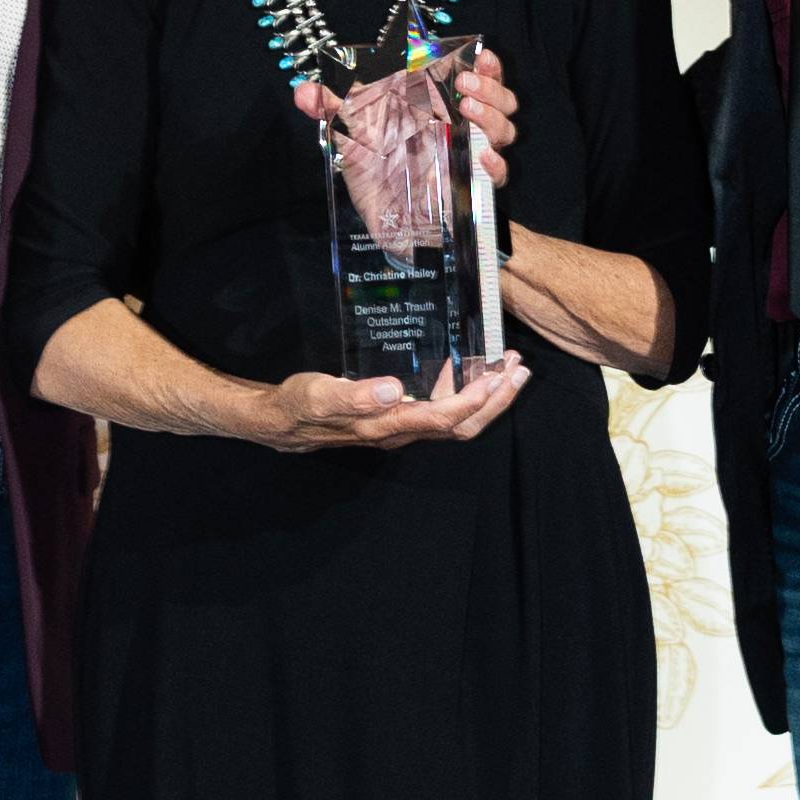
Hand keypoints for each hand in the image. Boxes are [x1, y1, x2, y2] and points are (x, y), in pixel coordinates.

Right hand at [249, 359, 526, 454]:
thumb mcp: (318, 394)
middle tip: (519, 369)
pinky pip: (440, 411)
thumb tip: (391, 389)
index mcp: (388, 426)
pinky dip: (463, 393)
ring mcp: (401, 427)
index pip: (444, 418)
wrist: (280, 422)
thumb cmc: (298, 406)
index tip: (498, 375)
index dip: (475, 400)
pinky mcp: (397, 417)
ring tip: (507, 367)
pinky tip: (468, 370)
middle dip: (496, 400)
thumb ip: (353, 394)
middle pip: (462, 425)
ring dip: (485, 397)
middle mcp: (401, 431)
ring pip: (455, 420)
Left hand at [292, 50, 518, 218]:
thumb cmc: (378, 173)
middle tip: (464, 84)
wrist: (389, 225)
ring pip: (504, 130)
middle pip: (499, 99)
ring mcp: (471, 157)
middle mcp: (463, 128)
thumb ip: (333, 110)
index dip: (485, 65)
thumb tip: (303, 91)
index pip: (476, 77)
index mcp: (440, 107)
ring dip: (492, 116)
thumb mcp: (354, 138)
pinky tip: (482, 157)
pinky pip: (498, 174)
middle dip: (489, 87)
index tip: (481, 55)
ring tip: (467, 111)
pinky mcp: (474, 190)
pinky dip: (496, 164)